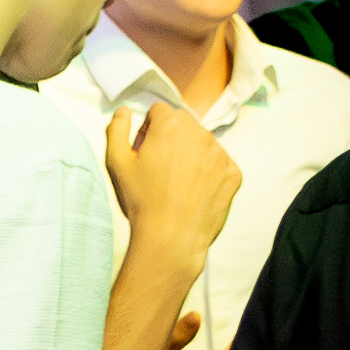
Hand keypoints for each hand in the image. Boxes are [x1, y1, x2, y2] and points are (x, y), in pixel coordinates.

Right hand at [103, 100, 239, 266]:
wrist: (171, 238)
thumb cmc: (141, 202)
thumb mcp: (116, 163)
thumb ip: (116, 129)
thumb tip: (123, 111)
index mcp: (169, 126)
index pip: (159, 111)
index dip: (147, 129)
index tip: (144, 150)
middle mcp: (199, 133)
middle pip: (183, 124)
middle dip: (171, 138)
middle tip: (158, 168)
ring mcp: (220, 153)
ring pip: (203, 144)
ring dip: (190, 154)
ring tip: (176, 184)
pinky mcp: (232, 173)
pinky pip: (220, 165)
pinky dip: (208, 174)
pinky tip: (192, 193)